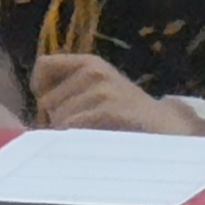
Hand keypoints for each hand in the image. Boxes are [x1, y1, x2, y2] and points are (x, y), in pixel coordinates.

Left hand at [31, 53, 188, 131]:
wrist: (166, 128)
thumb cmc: (127, 115)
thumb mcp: (99, 91)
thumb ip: (71, 91)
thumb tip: (38, 106)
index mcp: (89, 62)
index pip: (43, 66)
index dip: (41, 89)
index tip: (51, 108)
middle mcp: (93, 70)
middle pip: (47, 100)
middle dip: (56, 119)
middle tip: (81, 130)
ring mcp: (101, 89)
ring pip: (59, 117)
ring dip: (68, 134)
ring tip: (92, 136)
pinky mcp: (108, 109)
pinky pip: (73, 127)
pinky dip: (76, 140)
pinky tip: (94, 142)